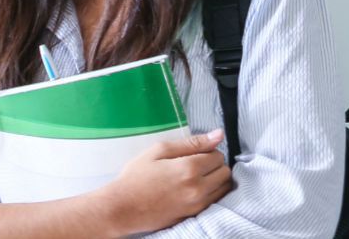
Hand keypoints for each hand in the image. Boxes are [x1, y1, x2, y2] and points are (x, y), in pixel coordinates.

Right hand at [97, 129, 233, 234]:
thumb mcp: (159, 151)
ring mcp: (198, 203)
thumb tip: (219, 134)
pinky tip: (194, 189)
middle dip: (214, 165)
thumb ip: (191, 142)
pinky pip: (216, 200)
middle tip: (195, 164)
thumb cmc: (137, 176)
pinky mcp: (195, 214)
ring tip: (196, 177)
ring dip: (216, 179)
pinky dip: (211, 192)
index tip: (194, 153)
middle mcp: (199, 187)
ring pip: (224, 187)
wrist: (123, 207)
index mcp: (190, 167)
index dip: (207, 151)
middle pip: (225, 171)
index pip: (218, 155)